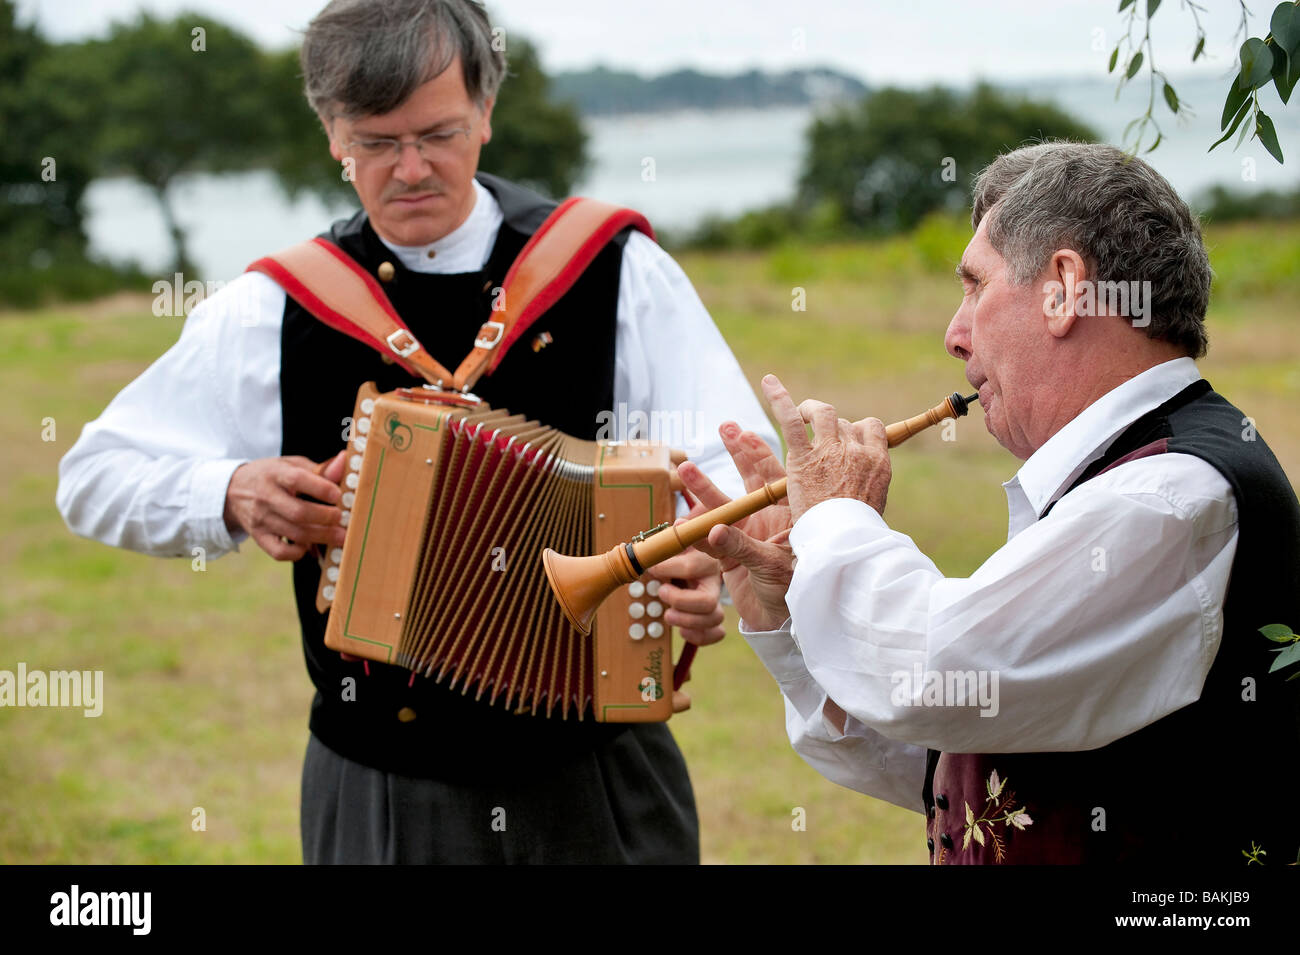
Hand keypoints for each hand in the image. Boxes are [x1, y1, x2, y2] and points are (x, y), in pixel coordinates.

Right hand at [223, 450, 347, 560]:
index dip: (320, 488)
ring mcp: (261, 520)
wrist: (234, 490)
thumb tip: (344, 462)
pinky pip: (279, 552)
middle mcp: (265, 497)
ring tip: (340, 536)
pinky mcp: (259, 537)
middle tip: (342, 517)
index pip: (297, 479)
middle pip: (298, 512)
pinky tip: (310, 546)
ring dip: (321, 537)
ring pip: (294, 533)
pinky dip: (298, 553)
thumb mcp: (292, 466)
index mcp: (275, 474)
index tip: (338, 494)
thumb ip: (320, 468)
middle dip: (325, 517)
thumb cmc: (273, 476)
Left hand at [647, 524, 725, 646]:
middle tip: (662, 592)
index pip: (690, 567)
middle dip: (680, 601)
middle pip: (706, 601)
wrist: (687, 564)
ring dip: (686, 621)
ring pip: (713, 618)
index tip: (650, 567)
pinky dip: (699, 636)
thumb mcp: (675, 542)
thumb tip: (678, 525)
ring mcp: (716, 600)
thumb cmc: (678, 553)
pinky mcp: (713, 619)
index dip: (666, 568)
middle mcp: (714, 581)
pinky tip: (682, 630)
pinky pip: (716, 633)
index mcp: (706, 560)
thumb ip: (673, 537)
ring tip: (667, 615)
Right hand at [677, 422, 794, 632]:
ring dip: (705, 488)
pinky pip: (709, 538)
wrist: (781, 626)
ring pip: (724, 506)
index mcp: (789, 517)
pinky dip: (695, 530)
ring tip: (685, 468)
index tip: (743, 433)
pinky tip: (681, 519)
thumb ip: (741, 548)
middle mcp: (768, 521)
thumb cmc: (792, 593)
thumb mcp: (771, 568)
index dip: (760, 454)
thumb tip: (712, 530)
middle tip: (724, 427)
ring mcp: (748, 536)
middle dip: (737, 454)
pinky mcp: (730, 556)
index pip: (775, 478)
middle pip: (751, 480)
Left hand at [760, 374, 890, 522]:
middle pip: (844, 424)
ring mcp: (831, 450)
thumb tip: (863, 491)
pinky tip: (768, 382)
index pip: (870, 429)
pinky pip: (791, 421)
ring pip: (823, 414)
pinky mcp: (804, 456)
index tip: (846, 439)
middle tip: (818, 440)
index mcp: (878, 463)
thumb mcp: (872, 510)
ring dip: (810, 410)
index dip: (856, 430)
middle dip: (831, 428)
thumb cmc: (856, 535)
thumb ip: (866, 491)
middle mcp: (858, 451)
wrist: (843, 543)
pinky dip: (779, 399)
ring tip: (799, 414)